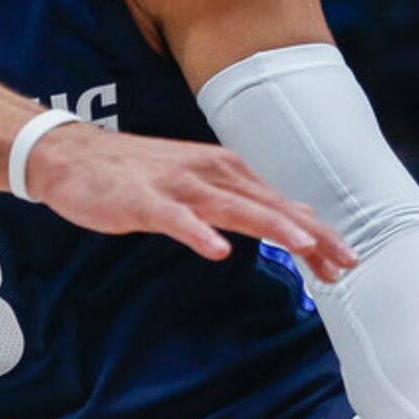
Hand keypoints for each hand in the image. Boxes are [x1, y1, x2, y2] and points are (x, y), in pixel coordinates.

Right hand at [24, 124, 354, 282]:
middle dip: (310, 234)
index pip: (280, 205)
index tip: (347, 262)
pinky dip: (197, 232)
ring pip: (232, 207)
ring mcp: (176, 185)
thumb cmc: (137, 175)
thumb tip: (297, 217)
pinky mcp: (142, 200)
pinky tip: (216, 250)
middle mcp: (209, 173)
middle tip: (345, 262)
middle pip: (268, 206)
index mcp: (225, 172)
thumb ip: (245, 200)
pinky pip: (175, 218)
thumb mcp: (200, 183)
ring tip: (301, 246)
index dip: (316, 234)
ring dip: (269, 224)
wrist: (71, 156)